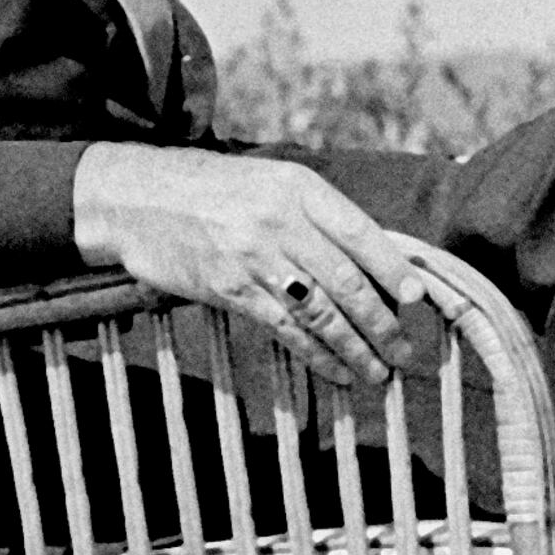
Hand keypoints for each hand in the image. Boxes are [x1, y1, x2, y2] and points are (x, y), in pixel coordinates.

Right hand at [71, 144, 432, 385]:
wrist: (137, 196)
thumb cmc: (216, 190)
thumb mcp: (273, 183)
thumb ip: (320, 216)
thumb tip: (379, 260)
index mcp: (300, 188)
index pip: (360, 232)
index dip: (394, 268)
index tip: (418, 299)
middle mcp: (281, 220)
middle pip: (346, 280)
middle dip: (383, 322)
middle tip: (407, 352)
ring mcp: (253, 256)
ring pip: (320, 311)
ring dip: (355, 347)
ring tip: (379, 372)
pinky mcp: (228, 288)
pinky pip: (283, 328)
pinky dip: (315, 354)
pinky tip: (336, 372)